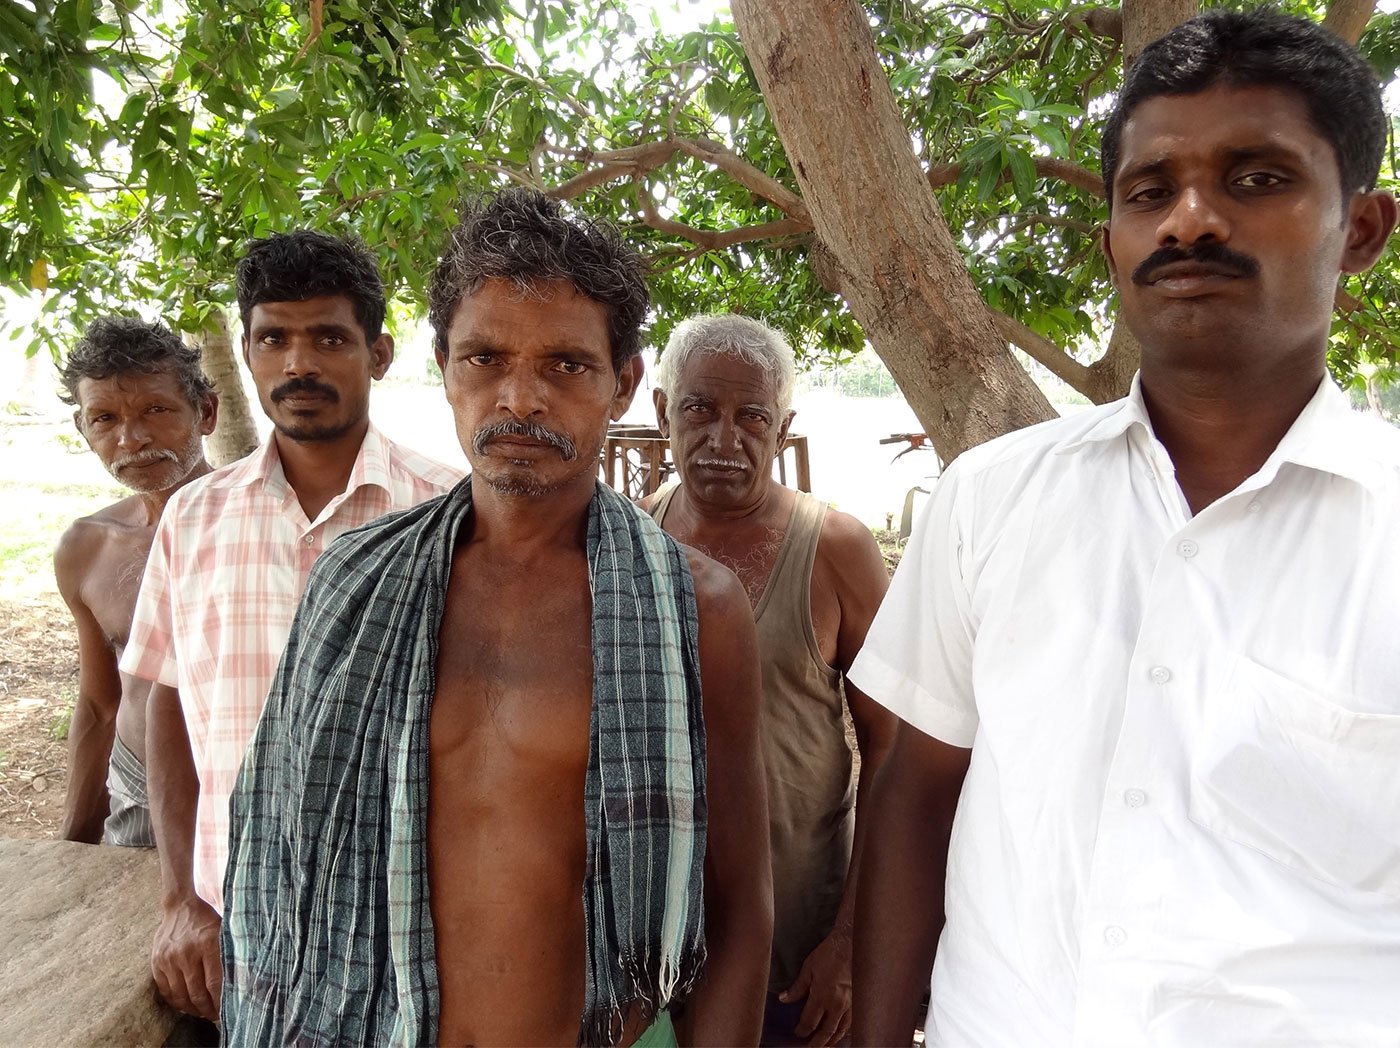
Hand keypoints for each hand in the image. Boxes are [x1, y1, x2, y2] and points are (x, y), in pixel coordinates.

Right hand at [151, 895, 222, 1020]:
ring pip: (181, 995)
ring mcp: (169, 958)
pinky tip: (186, 1005)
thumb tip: (244, 982)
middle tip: (216, 1016)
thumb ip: (231, 954)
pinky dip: (176, 1002)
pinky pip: (166, 990)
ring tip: (203, 1013)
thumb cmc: (209, 919)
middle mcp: (186, 952)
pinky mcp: (157, 961)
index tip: (227, 1010)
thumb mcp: (225, 931)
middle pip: (197, 992)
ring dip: (193, 1009)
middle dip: (208, 1009)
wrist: (181, 905)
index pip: (215, 983)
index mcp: (208, 943)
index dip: (221, 1001)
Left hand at [779, 928, 852, 1045]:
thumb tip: (784, 999)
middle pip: (826, 1032)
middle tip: (809, 1047)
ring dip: (831, 1040)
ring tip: (825, 1045)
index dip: (802, 1030)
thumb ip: (797, 987)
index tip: (797, 1033)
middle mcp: (836, 1004)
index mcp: (822, 996)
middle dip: (816, 1043)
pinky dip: (845, 1032)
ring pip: (840, 1031)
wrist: (851, 944)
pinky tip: (841, 1034)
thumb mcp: (808, 968)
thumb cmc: (829, 954)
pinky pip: (852, 1023)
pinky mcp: (858, 1002)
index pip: (809, 1022)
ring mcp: (850, 1005)